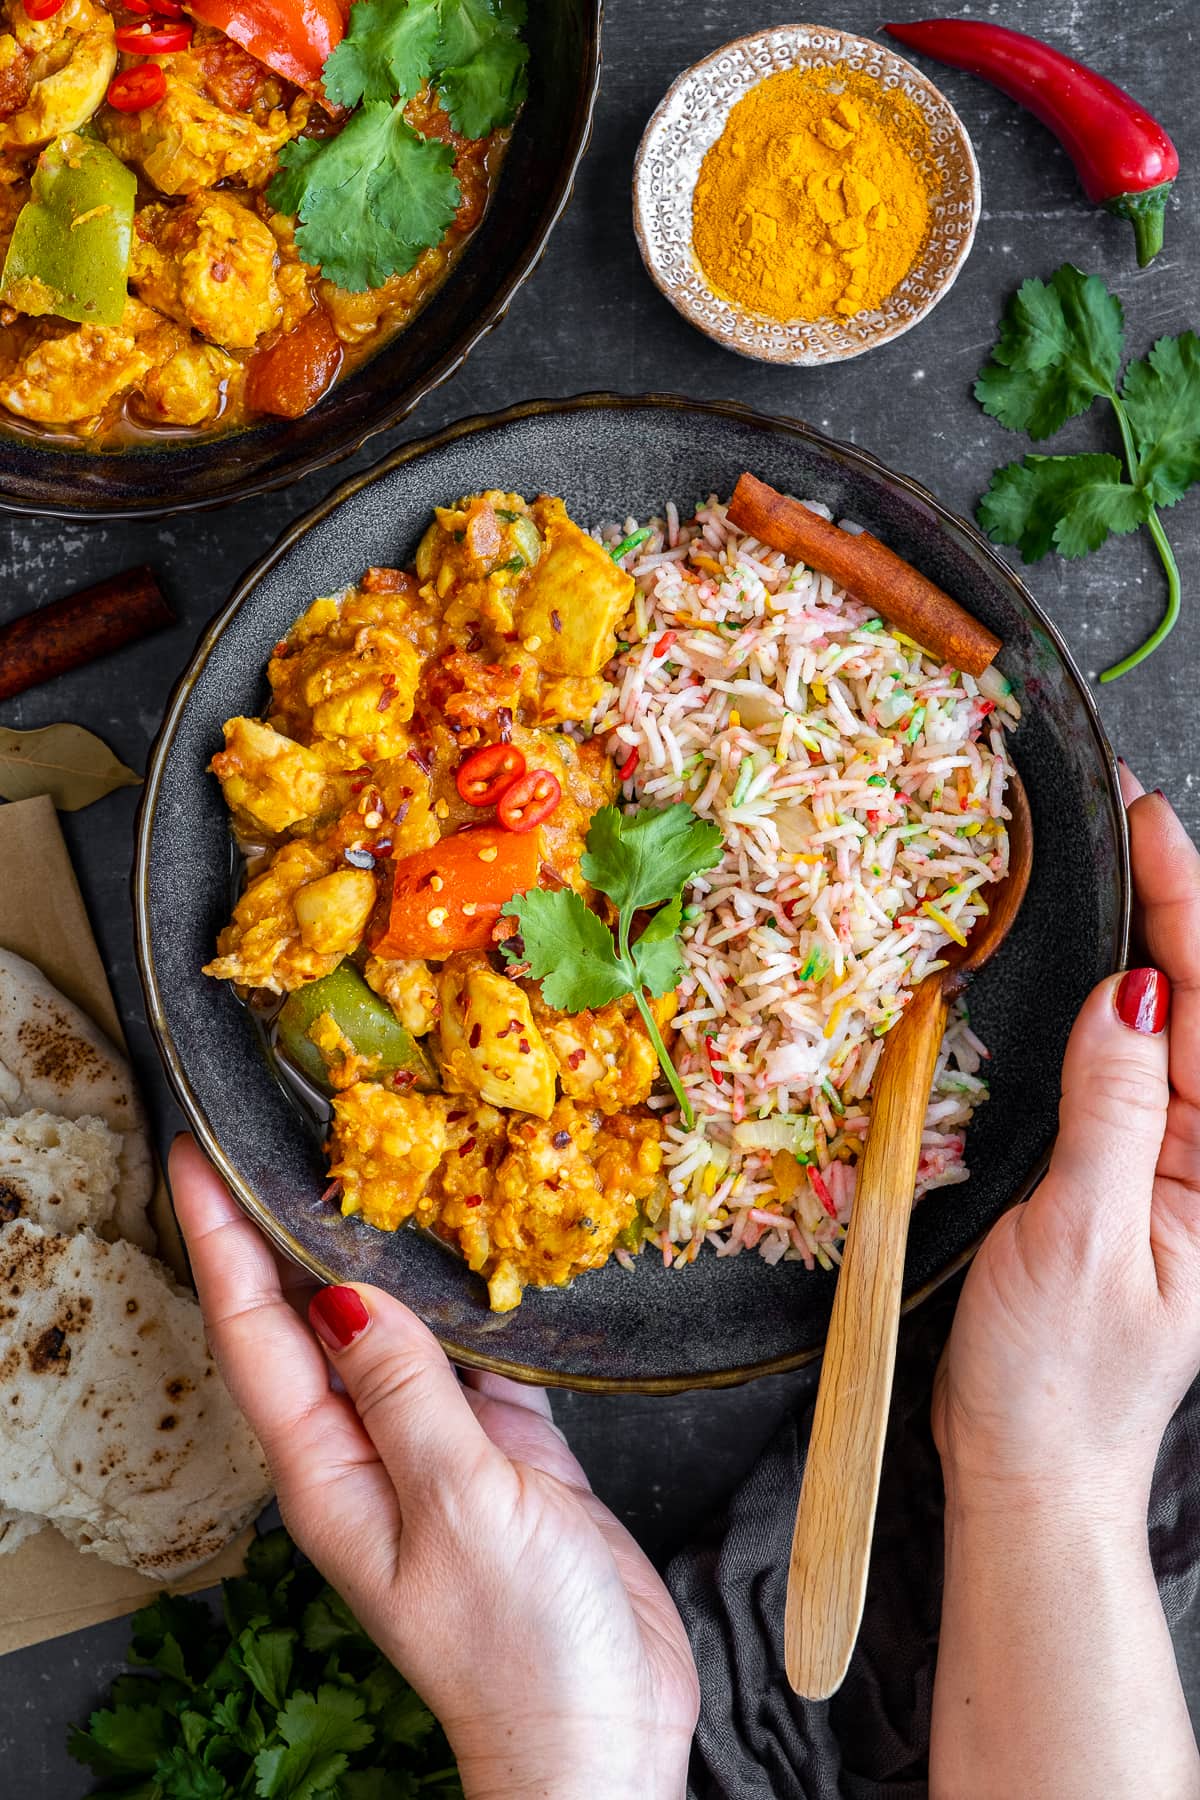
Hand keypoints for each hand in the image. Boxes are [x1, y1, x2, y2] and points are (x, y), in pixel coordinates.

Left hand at [169, 1139, 698, 1799]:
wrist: (604, 1728)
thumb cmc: (521, 1648)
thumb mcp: (457, 1510)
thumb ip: (406, 1394)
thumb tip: (346, 1294)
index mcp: (328, 1469)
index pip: (255, 1334)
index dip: (221, 1242)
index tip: (197, 1160)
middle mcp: (367, 1445)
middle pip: (310, 1318)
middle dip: (286, 1227)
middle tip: (280, 1132)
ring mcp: (435, 1444)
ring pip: (394, 1323)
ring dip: (381, 1249)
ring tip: (374, 1161)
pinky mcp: (503, 1445)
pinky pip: (474, 1349)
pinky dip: (471, 1294)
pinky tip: (481, 1241)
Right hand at [933, 771, 1199, 1511]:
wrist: (1027, 1467)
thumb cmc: (1056, 1380)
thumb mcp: (1081, 1241)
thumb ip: (1112, 1115)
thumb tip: (1134, 995)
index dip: (1188, 915)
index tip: (1150, 830)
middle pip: (1199, 1010)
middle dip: (1172, 908)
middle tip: (1128, 817)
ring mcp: (1167, 1167)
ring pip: (1161, 1032)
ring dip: (1143, 944)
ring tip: (1113, 863)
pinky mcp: (1118, 1175)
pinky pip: (1119, 1074)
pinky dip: (1104, 1007)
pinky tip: (1089, 965)